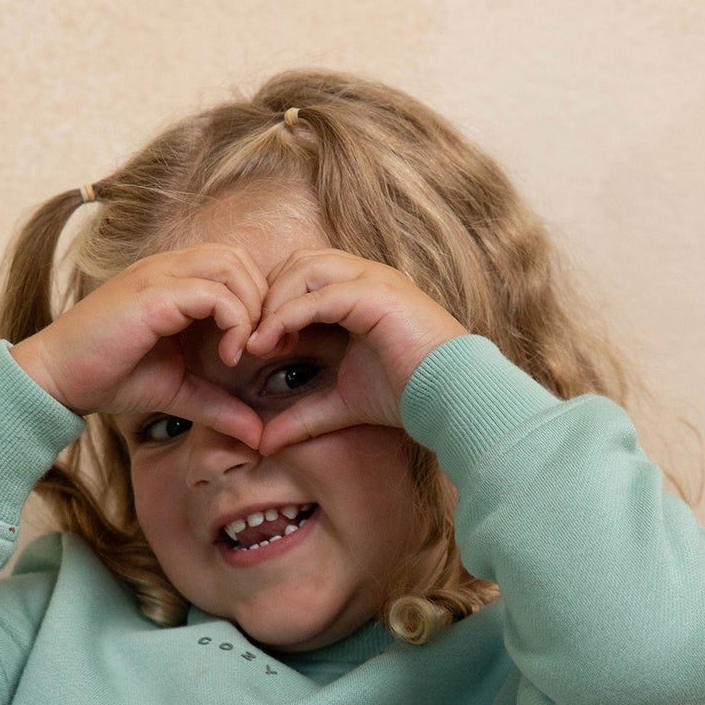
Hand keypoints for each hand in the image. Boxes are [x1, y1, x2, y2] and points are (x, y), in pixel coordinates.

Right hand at [9, 243, 273, 444]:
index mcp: (175, 281)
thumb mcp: (178, 392)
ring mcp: (159, 276)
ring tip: (242, 352)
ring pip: (231, 266)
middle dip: (262, 302)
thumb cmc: (110, 377)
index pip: (235, 267)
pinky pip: (211, 293)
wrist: (59, 379)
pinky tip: (227, 357)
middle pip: (239, 259)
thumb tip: (258, 436)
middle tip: (261, 348)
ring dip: (250, 309)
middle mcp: (168, 268)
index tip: (261, 349)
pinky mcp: (152, 296)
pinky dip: (233, 322)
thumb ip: (219, 405)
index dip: (259, 303)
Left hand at [241, 252, 467, 455]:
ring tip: (258, 344)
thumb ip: (303, 415)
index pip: (300, 276)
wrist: (454, 398)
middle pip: (295, 263)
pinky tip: (271, 344)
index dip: (272, 305)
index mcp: (358, 292)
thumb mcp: (342, 405)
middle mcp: (364, 277)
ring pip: (302, 270)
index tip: (254, 346)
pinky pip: (318, 295)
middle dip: (266, 297)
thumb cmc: (409, 396)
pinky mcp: (375, 295)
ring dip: (272, 304)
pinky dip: (287, 316)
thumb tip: (262, 442)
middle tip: (250, 341)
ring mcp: (372, 281)